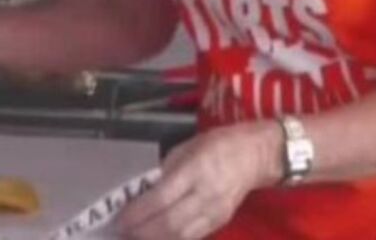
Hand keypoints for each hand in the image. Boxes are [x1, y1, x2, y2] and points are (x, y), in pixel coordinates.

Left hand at [114, 122, 280, 239]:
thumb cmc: (218, 145)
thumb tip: (142, 193)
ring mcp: (216, 212)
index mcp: (196, 169)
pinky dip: (172, 239)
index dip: (138, 213)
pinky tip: (157, 236)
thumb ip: (165, 171)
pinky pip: (192, 237)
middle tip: (122, 232)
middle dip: (142, 231)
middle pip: (170, 223)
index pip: (161, 198)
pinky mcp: (221, 222)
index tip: (119, 218)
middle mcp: (207, 194)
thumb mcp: (188, 147)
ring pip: (181, 236)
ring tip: (136, 236)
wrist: (255, 156)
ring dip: (155, 239)